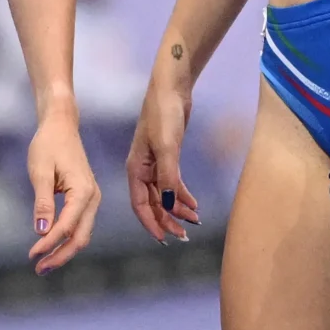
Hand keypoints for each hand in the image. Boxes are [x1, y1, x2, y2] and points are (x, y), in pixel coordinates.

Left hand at [24, 106, 99, 270]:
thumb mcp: (40, 172)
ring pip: (82, 234)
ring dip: (64, 250)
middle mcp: (93, 198)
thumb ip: (43, 203)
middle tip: (39, 269)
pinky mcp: (86, 198)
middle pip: (80, 237)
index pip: (66, 227)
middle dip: (60, 255)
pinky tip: (52, 245)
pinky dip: (67, 238)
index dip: (49, 244)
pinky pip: (80, 224)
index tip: (31, 255)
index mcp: (83, 192)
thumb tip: (41, 231)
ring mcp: (92, 198)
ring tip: (43, 262)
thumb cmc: (48, 145)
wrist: (61, 126)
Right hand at [127, 74, 198, 242]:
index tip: (163, 239)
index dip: (151, 223)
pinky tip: (194, 204)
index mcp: (135, 170)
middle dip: (167, 220)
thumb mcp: (167, 147)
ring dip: (177, 209)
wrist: (172, 90)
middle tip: (184, 236)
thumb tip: (171, 206)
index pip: (140, 205)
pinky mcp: (168, 157)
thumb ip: (168, 178)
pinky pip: (173, 183)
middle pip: (153, 203)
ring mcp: (155, 164)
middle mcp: (142, 170)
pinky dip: (183, 195)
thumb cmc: (164, 115)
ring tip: (194, 222)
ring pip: (165, 195)